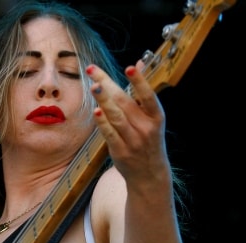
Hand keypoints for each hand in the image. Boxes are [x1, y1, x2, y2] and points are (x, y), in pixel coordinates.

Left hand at [86, 62, 167, 181]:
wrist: (149, 173)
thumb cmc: (148, 139)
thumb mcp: (152, 116)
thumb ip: (141, 91)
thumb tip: (138, 62)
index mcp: (156, 117)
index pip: (148, 96)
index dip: (139, 81)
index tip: (129, 67)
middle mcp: (146, 128)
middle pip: (124, 102)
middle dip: (107, 84)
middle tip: (92, 71)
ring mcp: (133, 141)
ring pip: (116, 117)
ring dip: (104, 101)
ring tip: (93, 87)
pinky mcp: (120, 151)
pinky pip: (110, 134)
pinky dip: (103, 123)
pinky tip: (96, 111)